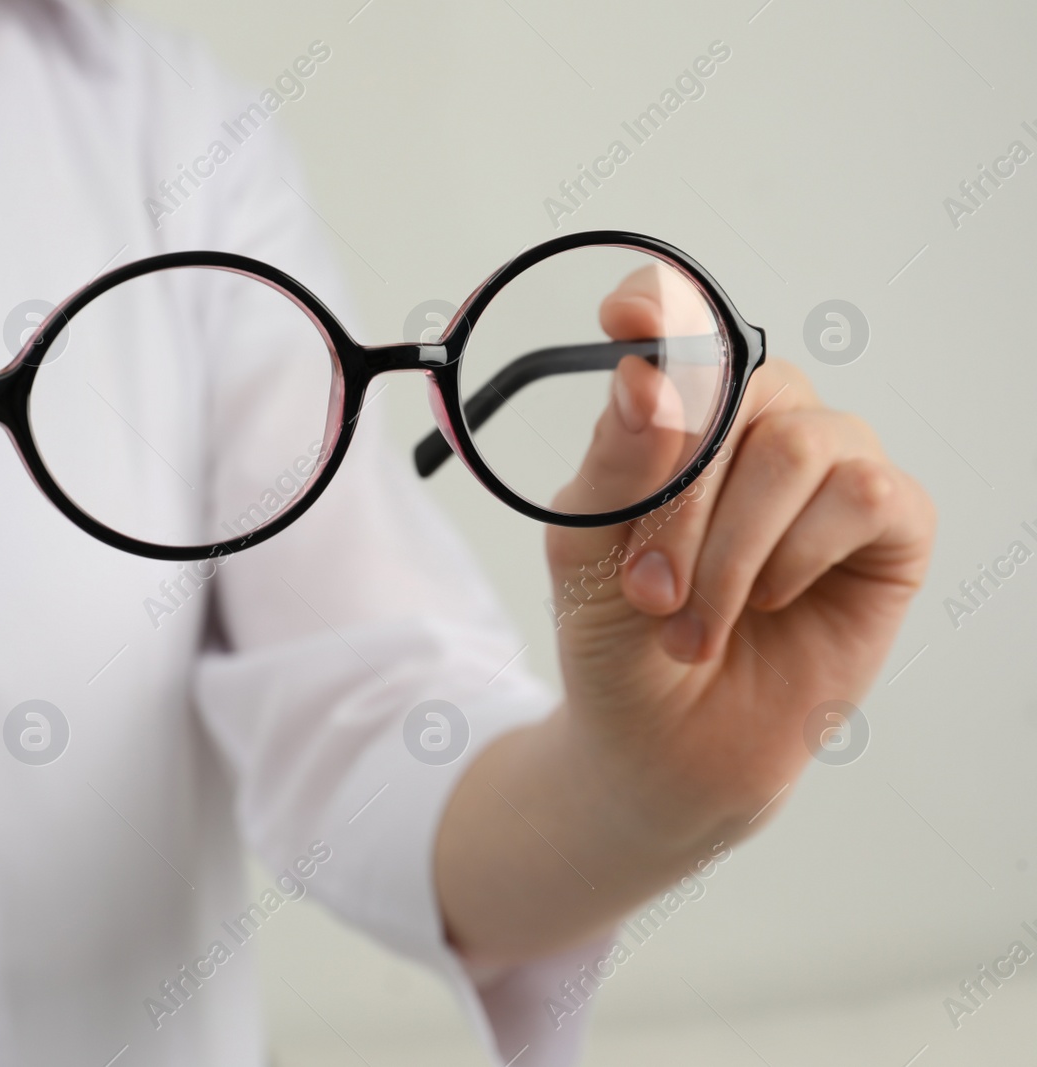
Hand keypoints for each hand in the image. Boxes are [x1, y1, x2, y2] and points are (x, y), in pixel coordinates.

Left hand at [435, 267, 933, 964]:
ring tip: (692, 623)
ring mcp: (831, 470)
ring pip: (802, 443)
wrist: (661, 744)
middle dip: (682, 496)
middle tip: (645, 589)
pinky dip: (797, 555)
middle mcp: (760, 426)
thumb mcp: (583, 551)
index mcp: (679, 415)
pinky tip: (769, 600)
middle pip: (743, 385)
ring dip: (733, 546)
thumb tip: (644, 378)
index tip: (625, 320)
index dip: (662, 303)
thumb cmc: (619, 639)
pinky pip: (863, 494)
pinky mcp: (892, 526)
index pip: (682, 318)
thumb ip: (615, 466)